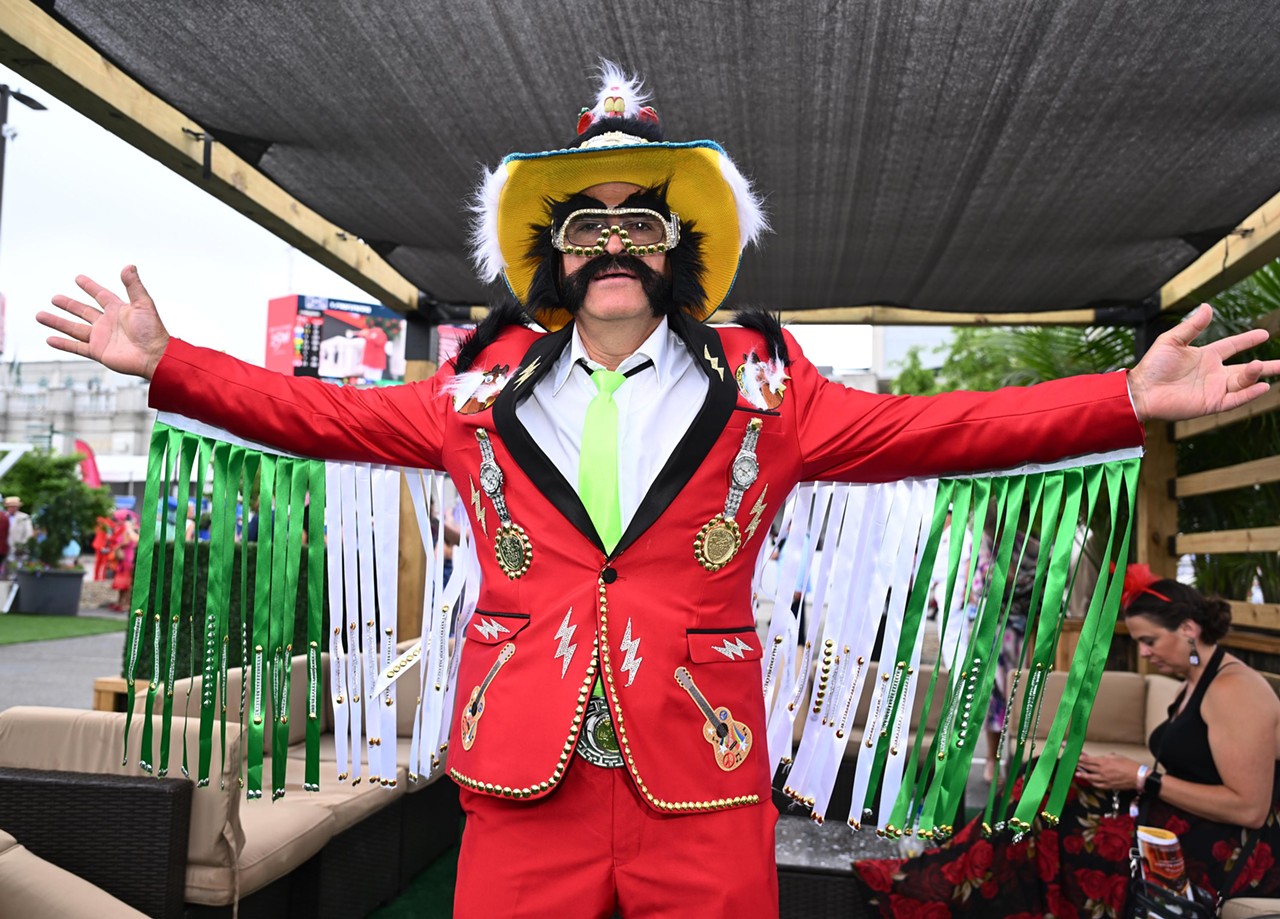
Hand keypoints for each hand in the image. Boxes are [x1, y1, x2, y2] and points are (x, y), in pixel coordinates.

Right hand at [39, 266, 170, 379]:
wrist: (154, 356)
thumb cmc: (153, 331)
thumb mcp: (143, 304)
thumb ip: (134, 285)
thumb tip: (129, 266)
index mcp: (119, 310)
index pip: (101, 295)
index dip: (90, 287)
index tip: (78, 278)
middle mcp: (108, 323)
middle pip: (83, 311)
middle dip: (68, 305)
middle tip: (54, 298)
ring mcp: (102, 338)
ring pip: (74, 328)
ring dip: (57, 322)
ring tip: (40, 316)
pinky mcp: (98, 351)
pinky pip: (76, 347)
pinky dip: (63, 344)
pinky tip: (50, 339)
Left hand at [1075, 752, 1142, 790]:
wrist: (1138, 777)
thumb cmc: (1130, 766)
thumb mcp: (1117, 756)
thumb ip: (1108, 756)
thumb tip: (1104, 757)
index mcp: (1104, 762)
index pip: (1087, 759)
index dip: (1079, 758)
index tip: (1074, 756)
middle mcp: (1102, 771)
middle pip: (1087, 767)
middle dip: (1079, 765)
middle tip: (1073, 764)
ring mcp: (1104, 779)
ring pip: (1090, 777)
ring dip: (1083, 775)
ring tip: (1077, 773)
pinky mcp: (1108, 786)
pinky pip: (1097, 784)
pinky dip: (1092, 782)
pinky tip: (1089, 781)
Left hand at [1128, 304, 1278, 421]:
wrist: (1141, 390)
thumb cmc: (1153, 366)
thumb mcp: (1172, 341)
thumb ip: (1192, 326)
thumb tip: (1207, 307)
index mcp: (1206, 356)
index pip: (1233, 346)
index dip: (1248, 340)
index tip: (1264, 333)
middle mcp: (1214, 373)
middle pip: (1246, 368)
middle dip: (1266, 366)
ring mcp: (1214, 389)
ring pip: (1242, 382)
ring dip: (1254, 375)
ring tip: (1261, 366)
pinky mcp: (1211, 403)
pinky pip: (1235, 399)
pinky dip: (1249, 393)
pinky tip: (1262, 387)